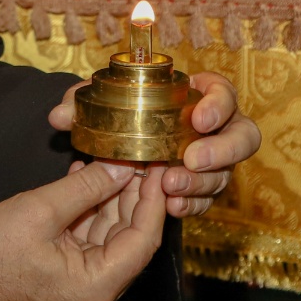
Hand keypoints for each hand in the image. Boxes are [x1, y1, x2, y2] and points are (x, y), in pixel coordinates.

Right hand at [0, 160, 165, 300]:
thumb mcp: (42, 209)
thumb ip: (87, 187)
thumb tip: (122, 167)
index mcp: (97, 285)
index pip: (143, 240)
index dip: (154, 200)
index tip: (160, 168)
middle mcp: (98, 291)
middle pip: (130, 236)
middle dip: (135, 194)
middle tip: (142, 156)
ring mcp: (85, 283)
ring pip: (111, 233)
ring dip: (112, 196)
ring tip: (114, 158)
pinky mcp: (71, 273)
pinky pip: (92, 236)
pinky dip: (92, 207)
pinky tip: (87, 176)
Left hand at [48, 72, 260, 217]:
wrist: (112, 146)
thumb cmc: (115, 114)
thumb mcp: (99, 102)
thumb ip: (81, 101)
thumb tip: (59, 115)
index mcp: (197, 95)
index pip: (223, 93)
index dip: (218, 105)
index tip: (197, 120)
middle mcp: (213, 129)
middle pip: (242, 139)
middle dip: (221, 150)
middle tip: (192, 158)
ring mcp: (210, 162)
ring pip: (223, 175)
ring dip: (200, 182)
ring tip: (171, 186)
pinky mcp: (198, 190)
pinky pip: (204, 200)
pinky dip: (190, 204)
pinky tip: (172, 207)